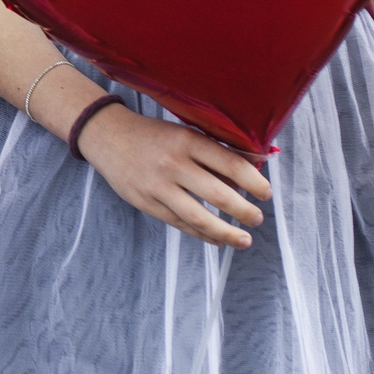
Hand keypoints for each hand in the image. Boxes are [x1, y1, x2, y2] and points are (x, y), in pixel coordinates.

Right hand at [73, 104, 270, 249]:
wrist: (107, 136)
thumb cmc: (153, 135)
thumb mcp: (185, 133)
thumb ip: (216, 149)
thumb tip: (255, 165)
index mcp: (188, 140)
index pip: (231, 164)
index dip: (254, 182)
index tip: (266, 193)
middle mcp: (174, 163)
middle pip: (218, 194)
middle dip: (244, 211)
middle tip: (258, 218)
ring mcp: (158, 186)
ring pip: (199, 217)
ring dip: (226, 232)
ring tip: (244, 240)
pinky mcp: (146, 203)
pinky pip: (180, 224)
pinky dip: (203, 235)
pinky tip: (217, 239)